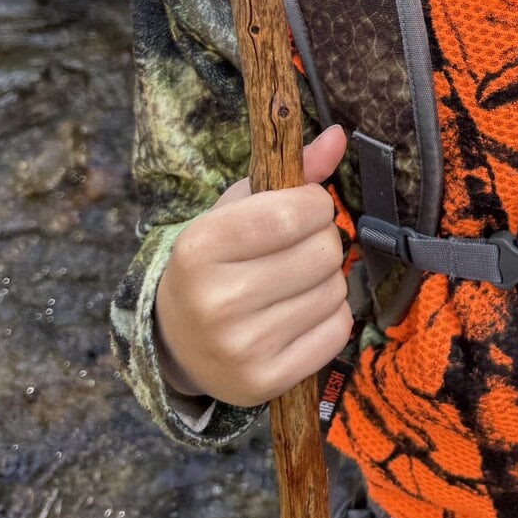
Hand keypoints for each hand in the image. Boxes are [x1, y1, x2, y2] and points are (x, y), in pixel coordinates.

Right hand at [153, 123, 351, 407]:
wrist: (177, 341)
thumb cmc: (216, 263)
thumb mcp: (236, 211)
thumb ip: (290, 174)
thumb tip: (340, 136)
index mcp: (199, 248)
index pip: (289, 213)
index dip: (314, 204)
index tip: (305, 208)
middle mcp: (216, 301)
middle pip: (322, 252)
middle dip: (323, 241)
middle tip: (298, 249)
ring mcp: (240, 347)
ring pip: (335, 289)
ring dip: (327, 280)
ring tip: (294, 284)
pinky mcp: (264, 382)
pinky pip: (338, 330)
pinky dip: (331, 316)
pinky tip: (299, 315)